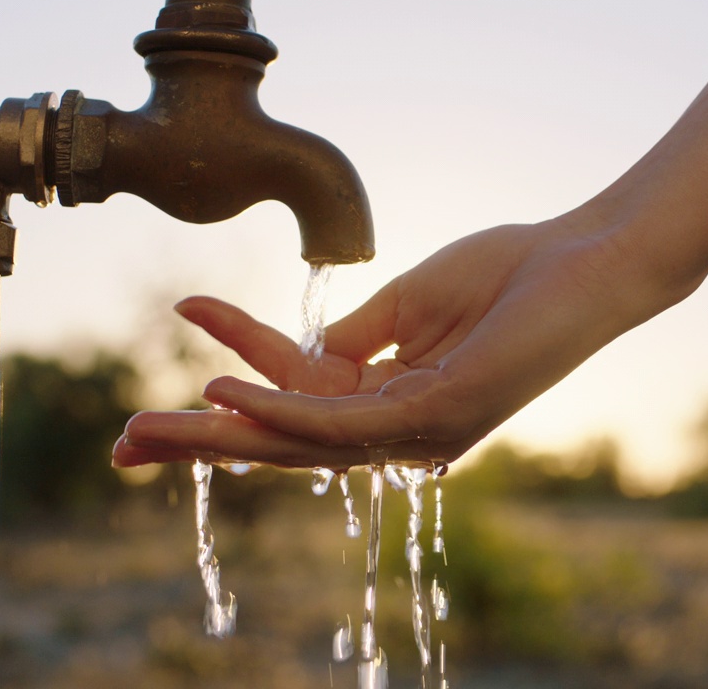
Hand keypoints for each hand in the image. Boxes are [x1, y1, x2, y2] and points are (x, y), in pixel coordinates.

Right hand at [113, 212, 651, 468]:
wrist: (582, 261)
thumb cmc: (507, 276)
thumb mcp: (408, 305)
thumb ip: (352, 341)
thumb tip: (297, 358)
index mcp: (396, 402)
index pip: (298, 396)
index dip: (236, 364)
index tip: (188, 310)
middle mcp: (404, 430)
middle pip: (286, 444)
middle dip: (203, 445)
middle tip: (125, 447)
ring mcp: (421, 430)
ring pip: (300, 445)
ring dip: (218, 435)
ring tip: (146, 427)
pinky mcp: (439, 415)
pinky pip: (340, 422)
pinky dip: (276, 410)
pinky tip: (220, 394)